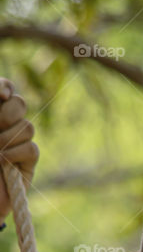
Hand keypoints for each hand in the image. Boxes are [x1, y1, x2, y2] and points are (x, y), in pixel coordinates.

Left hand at [0, 79, 38, 219]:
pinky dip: (16, 155)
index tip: (0, 97)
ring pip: (27, 127)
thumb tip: (5, 96)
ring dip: (8, 139)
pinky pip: (31, 149)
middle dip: (6, 115)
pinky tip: (4, 164)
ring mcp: (17, 143)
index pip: (4, 88)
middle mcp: (5, 125)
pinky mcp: (28, 162)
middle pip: (19, 103)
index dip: (4, 87)